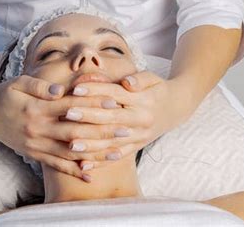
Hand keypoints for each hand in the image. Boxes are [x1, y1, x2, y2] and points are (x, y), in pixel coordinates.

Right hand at [0, 76, 130, 179]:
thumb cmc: (6, 94)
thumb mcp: (20, 82)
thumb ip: (40, 85)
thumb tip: (59, 89)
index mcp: (37, 108)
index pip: (70, 106)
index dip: (93, 105)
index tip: (114, 103)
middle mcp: (38, 129)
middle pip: (75, 132)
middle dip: (102, 132)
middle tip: (125, 129)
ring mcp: (36, 145)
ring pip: (69, 153)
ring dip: (94, 154)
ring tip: (117, 153)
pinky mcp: (34, 155)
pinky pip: (56, 165)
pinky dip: (73, 171)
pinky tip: (90, 174)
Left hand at [61, 71, 194, 172]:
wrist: (176, 107)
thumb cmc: (157, 88)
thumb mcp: (151, 77)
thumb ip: (138, 79)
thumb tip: (127, 82)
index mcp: (143, 100)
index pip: (115, 95)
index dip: (95, 91)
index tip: (76, 89)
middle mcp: (141, 120)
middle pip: (111, 119)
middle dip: (87, 117)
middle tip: (67, 114)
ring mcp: (139, 136)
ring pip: (112, 143)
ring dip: (91, 145)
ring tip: (70, 145)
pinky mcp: (136, 147)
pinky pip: (117, 157)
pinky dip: (100, 162)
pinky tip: (84, 165)